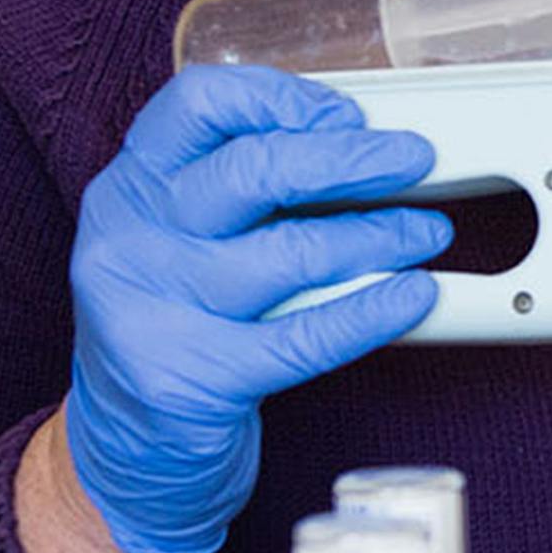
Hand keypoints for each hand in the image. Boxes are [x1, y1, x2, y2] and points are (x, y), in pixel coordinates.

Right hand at [65, 64, 448, 552]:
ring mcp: (155, 311)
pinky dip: (371, 311)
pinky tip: (414, 295)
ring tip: (427, 231)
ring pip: (291, 251)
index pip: (199, 103)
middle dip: (351, 158)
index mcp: (130, 185)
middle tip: (413, 160)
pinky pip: (303, 337)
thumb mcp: (184, 237)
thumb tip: (358, 140)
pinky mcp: (192, 380)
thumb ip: (246, 186)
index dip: (282, 98)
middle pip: (255, 170)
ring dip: (379, 235)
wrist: (123, 454)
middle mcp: (131, 238)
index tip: (345, 114)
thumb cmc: (176, 323)